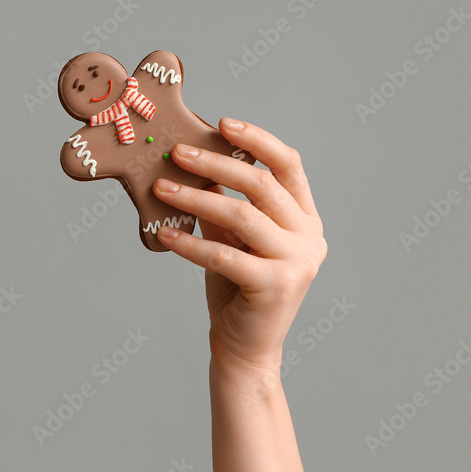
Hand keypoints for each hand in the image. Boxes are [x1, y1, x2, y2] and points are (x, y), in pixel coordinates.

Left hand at [152, 119, 326, 370]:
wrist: (245, 348)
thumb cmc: (236, 289)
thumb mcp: (232, 238)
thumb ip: (224, 202)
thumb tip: (192, 160)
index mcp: (306, 219)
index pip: (289, 165)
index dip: (257, 140)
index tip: (222, 123)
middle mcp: (310, 237)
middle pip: (263, 185)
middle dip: (217, 163)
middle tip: (176, 153)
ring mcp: (297, 263)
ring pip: (242, 216)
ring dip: (196, 198)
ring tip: (160, 188)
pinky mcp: (275, 287)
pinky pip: (224, 255)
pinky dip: (190, 242)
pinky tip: (164, 234)